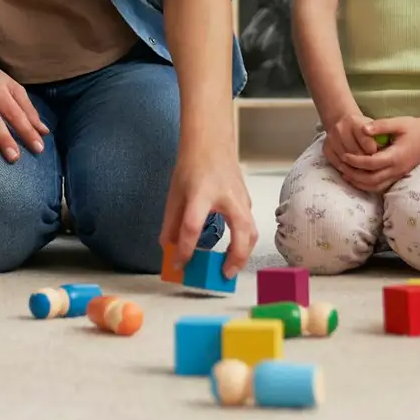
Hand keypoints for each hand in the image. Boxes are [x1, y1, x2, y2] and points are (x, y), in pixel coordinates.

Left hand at [160, 142, 256, 278]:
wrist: (211, 143)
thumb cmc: (191, 167)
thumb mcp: (175, 194)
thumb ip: (171, 224)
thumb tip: (168, 250)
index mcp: (202, 193)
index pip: (193, 226)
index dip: (185, 249)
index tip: (179, 264)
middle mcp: (227, 198)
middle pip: (240, 233)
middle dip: (234, 258)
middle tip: (223, 275)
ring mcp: (241, 199)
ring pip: (251, 231)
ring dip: (244, 254)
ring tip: (230, 268)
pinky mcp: (247, 201)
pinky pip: (250, 225)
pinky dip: (244, 241)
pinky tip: (233, 250)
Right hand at [321, 109, 376, 188]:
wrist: (343, 120)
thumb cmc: (364, 127)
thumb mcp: (375, 126)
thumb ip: (381, 136)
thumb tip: (384, 153)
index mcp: (355, 122)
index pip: (367, 143)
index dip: (374, 152)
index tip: (380, 156)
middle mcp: (341, 129)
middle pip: (355, 154)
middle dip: (366, 163)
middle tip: (374, 168)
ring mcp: (331, 138)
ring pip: (345, 160)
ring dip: (356, 168)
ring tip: (365, 171)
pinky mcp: (326, 147)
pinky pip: (336, 163)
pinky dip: (345, 169)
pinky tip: (353, 170)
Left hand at [336, 116, 419, 193]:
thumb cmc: (415, 127)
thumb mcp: (398, 122)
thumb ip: (380, 125)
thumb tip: (363, 129)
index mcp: (396, 156)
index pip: (371, 164)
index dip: (356, 161)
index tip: (344, 156)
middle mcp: (397, 169)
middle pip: (371, 179)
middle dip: (354, 174)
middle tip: (341, 166)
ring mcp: (399, 174)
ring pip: (376, 186)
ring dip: (359, 183)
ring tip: (345, 174)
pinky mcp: (399, 176)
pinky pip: (381, 186)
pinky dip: (367, 185)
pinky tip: (358, 178)